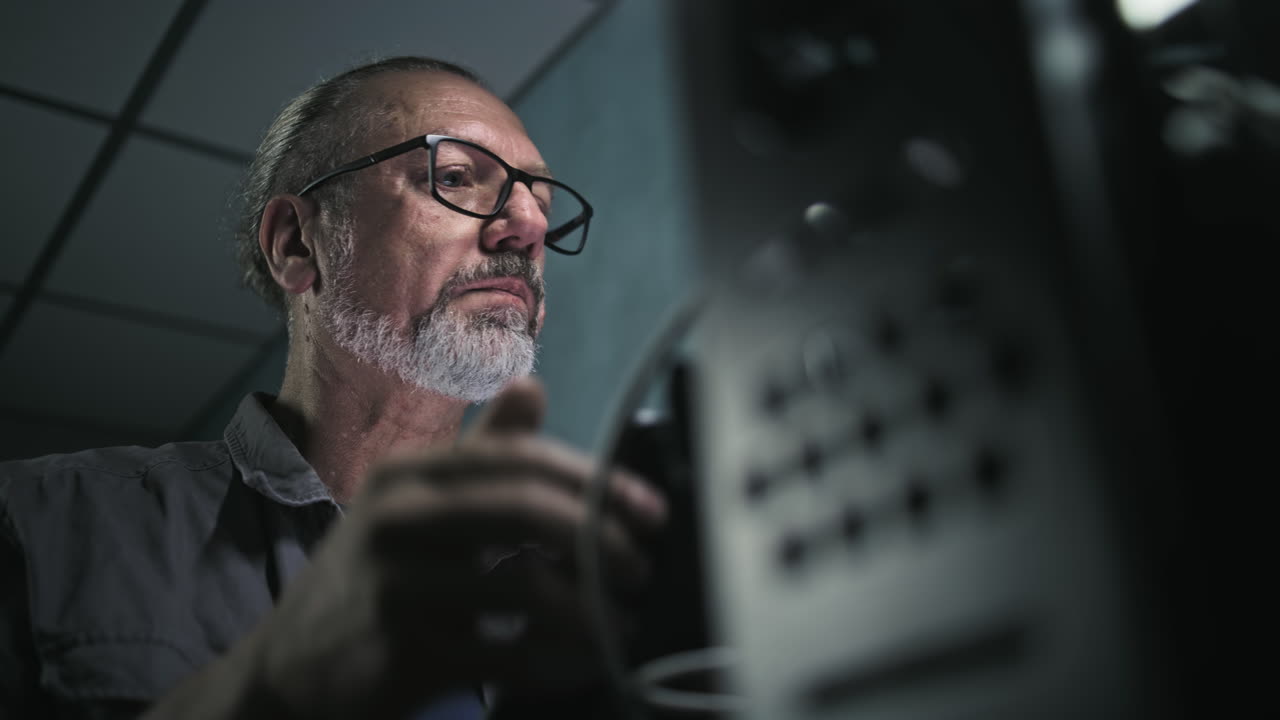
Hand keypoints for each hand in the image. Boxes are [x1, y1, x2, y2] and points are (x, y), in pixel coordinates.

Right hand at [254, 377, 667, 717]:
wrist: (290, 669)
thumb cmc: (373, 578)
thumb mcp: (413, 506)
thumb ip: (478, 452)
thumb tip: (533, 385)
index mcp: (407, 475)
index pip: (519, 459)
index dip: (595, 481)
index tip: (650, 511)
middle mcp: (396, 520)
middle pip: (523, 509)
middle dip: (600, 537)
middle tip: (641, 568)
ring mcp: (396, 589)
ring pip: (525, 589)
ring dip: (592, 609)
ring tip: (619, 621)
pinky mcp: (404, 656)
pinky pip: (509, 658)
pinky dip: (559, 663)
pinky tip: (582, 663)